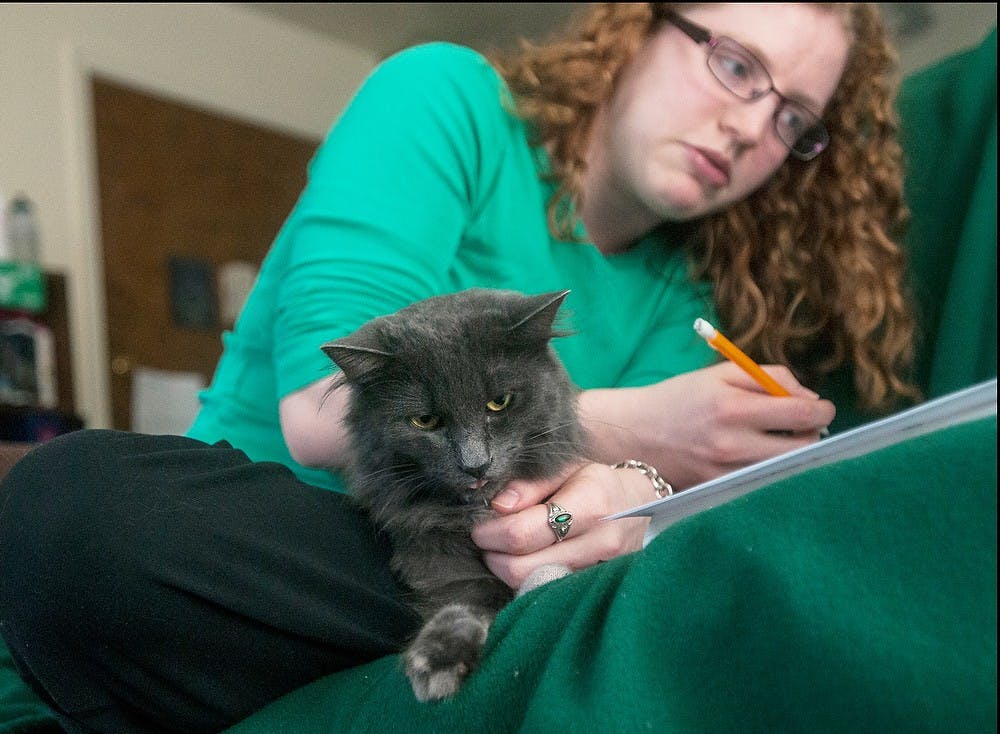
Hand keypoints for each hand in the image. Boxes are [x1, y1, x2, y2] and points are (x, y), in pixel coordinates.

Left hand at [471, 462, 652, 588]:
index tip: (479, 528)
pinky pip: (551, 592)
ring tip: (505, 550)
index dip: (491, 533)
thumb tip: (497, 505)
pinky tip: (526, 562)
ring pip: (534, 586)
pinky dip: (529, 580)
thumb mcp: (566, 466)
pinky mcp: (598, 586)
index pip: (524, 533)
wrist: (641, 505)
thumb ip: (529, 483)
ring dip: (509, 571)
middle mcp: (600, 541)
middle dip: (494, 557)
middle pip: (524, 569)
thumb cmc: (596, 481)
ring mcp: (602, 570)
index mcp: (591, 502)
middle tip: (487, 542)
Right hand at [579, 362, 835, 487]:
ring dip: (794, 453)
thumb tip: (808, 397)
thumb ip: (767, 377)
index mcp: (733, 406)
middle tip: (806, 425)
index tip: (822, 407)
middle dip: (813, 434)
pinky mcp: (719, 489)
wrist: (634, 433)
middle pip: (802, 447)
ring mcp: (726, 471)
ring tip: (783, 439)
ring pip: (786, 468)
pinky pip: (763, 481)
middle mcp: (732, 443)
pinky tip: (760, 456)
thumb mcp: (719, 374)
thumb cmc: (680, 398)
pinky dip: (770, 468)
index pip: (801, 413)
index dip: (822, 409)